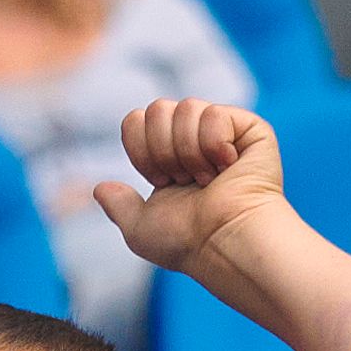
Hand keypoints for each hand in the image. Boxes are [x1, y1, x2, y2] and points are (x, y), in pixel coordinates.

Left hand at [94, 99, 283, 276]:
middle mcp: (196, 141)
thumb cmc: (188, 243)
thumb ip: (118, 205)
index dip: (141, 151)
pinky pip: (214, 113)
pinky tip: (228, 167)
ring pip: (186, 107)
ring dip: (189, 151)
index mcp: (170, 158)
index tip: (161, 181)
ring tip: (208, 179)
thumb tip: (99, 188)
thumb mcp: (139, 229)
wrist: (224, 243)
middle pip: (157, 108)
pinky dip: (215, 145)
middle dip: (164, 150)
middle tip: (185, 181)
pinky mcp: (251, 131)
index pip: (136, 120)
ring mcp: (224, 133)